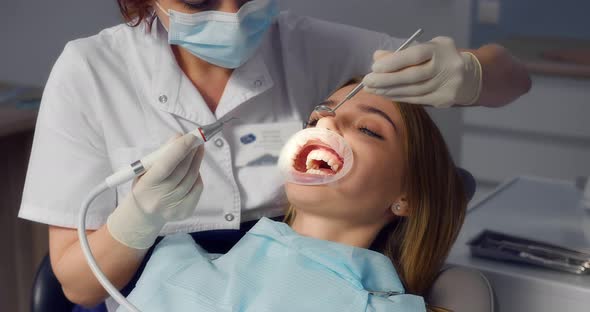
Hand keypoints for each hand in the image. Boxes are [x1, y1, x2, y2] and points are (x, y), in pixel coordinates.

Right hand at [107, 133, 204, 248]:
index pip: (166, 166)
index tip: (191, 136)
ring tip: (197, 149)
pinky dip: (197, 175)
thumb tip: (179, 138)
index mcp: (145, 187)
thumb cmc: (144, 187)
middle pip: (182, 171)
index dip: (180, 149)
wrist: (143, 214)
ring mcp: (173, 207)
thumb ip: (161, 154)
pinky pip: (197, 188)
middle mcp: (159, 199)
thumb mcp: (144, 170)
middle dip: (191, 152)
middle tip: (197, 139)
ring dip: (196, 161)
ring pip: (192, 178)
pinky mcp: (185, 211)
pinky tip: (194, 168)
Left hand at [363, 37, 481, 107]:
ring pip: (413, 91)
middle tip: (367, 82)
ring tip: (373, 90)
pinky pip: (417, 100)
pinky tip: (386, 95)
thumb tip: (377, 57)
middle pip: (412, 76)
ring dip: (389, 91)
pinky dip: (399, 97)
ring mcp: (447, 85)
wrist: (471, 76)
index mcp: (441, 49)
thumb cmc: (441, 58)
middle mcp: (447, 67)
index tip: (374, 67)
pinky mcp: (444, 100)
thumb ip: (402, 53)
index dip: (393, 62)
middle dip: (386, 80)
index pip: (414, 56)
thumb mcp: (426, 49)